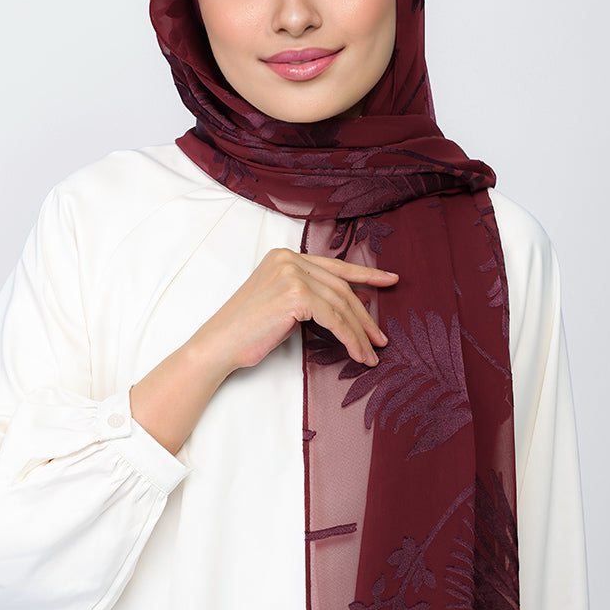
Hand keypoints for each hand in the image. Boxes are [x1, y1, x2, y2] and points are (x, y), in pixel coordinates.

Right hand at [130, 248, 397, 454]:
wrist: (219, 345)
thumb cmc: (247, 331)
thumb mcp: (280, 303)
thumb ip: (307, 294)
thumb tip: (343, 309)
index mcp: (285, 256)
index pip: (334, 266)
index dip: (365, 275)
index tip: (390, 281)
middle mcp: (290, 259)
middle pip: (341, 288)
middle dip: (365, 316)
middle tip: (380, 338)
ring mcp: (292, 274)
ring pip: (341, 305)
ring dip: (360, 333)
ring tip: (371, 353)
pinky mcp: (296, 295)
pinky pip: (334, 319)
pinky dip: (349, 339)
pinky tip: (357, 354)